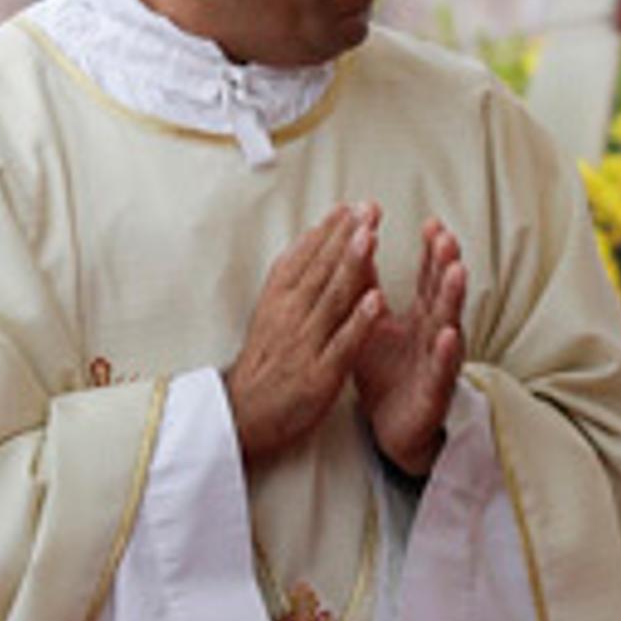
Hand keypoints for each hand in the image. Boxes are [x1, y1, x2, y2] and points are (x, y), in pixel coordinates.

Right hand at [225, 204, 383, 469]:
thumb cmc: (266, 361)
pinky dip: (358, 320)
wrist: (243, 415)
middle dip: (346, 236)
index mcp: (280, 299)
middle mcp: (291, 315)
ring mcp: (306, 342)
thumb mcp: (271, 312)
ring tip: (370, 236)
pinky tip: (376, 298)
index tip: (351, 205)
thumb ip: (293, 277)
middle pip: (321, 269)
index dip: (328, 231)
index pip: (306, 257)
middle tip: (369, 208)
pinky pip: (342, 342)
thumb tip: (311, 236)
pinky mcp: (320, 372)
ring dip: (352, 265)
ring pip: (331, 298)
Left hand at [354, 217, 468, 478]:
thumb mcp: (372, 324)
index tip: (433, 224)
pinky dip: (447, 352)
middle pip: (443, 294)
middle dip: (447, 266)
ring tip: (457, 272)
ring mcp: (439, 361)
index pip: (430, 278)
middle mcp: (437, 334)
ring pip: (450, 325)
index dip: (433, 253)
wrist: (392, 425)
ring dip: (454, 299)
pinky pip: (443, 369)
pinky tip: (449, 335)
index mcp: (422, 317)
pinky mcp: (435, 390)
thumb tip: (357, 249)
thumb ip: (368, 290)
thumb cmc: (387, 372)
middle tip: (448, 238)